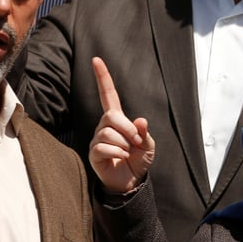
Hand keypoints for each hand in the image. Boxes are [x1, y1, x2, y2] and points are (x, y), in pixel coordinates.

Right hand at [89, 56, 155, 193]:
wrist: (131, 181)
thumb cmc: (138, 160)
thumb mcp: (148, 145)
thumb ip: (145, 133)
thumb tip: (140, 120)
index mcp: (118, 119)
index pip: (108, 95)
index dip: (103, 78)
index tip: (96, 60)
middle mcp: (104, 126)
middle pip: (111, 115)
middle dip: (128, 128)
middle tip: (136, 142)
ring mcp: (97, 139)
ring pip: (108, 132)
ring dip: (124, 143)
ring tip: (128, 152)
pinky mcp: (93, 152)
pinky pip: (104, 146)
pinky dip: (118, 152)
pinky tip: (120, 158)